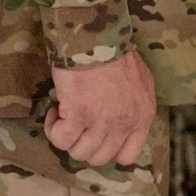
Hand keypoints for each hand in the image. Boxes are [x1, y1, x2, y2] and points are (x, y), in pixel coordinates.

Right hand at [45, 50, 155, 167]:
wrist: (97, 38)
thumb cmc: (116, 54)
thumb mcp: (141, 82)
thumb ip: (135, 105)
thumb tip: (120, 117)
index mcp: (142, 117)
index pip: (127, 155)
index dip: (107, 150)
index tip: (96, 135)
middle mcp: (124, 124)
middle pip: (99, 157)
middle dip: (84, 145)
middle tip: (76, 125)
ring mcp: (101, 121)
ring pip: (79, 153)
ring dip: (67, 138)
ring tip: (64, 116)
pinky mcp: (78, 115)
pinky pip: (61, 139)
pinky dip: (53, 130)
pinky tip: (55, 113)